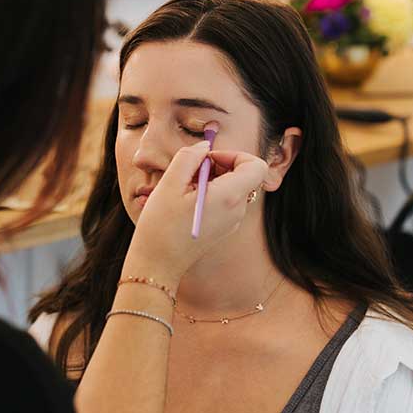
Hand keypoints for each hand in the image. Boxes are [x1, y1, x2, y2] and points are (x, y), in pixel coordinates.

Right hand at [124, 141, 267, 282]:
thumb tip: (203, 148)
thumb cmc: (161, 225)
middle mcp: (237, 210)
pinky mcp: (224, 229)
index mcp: (229, 196)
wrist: (157, 264)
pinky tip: (187, 202)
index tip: (208, 159)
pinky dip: (211, 194)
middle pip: (244, 175)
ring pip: (235, 188)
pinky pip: (226, 202)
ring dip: (213, 179)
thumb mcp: (170, 183)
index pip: (255, 165)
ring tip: (185, 189)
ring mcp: (232, 222)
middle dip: (220, 165)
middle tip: (191, 172)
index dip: (234, 155)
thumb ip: (189, 157)